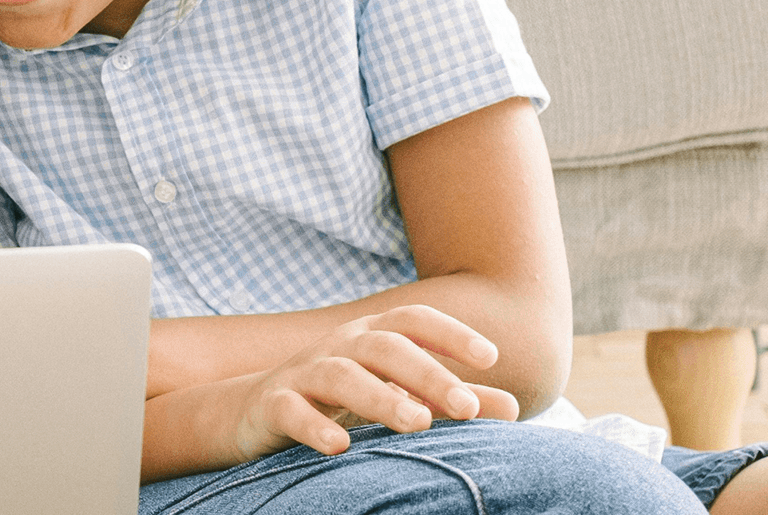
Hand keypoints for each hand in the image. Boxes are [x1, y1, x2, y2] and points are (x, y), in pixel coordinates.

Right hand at [217, 305, 518, 460]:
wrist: (254, 411)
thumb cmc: (339, 400)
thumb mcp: (397, 395)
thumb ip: (449, 400)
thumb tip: (513, 407)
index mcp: (371, 338)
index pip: (413, 321)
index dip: (451, 333)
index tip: (490, 357)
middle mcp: (339, 347)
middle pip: (384, 346)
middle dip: (427, 373)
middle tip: (466, 407)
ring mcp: (303, 373)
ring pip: (340, 375)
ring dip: (380, 397)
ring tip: (416, 423)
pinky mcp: (272, 404)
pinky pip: (291, 409)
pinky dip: (314, 425)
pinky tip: (340, 445)